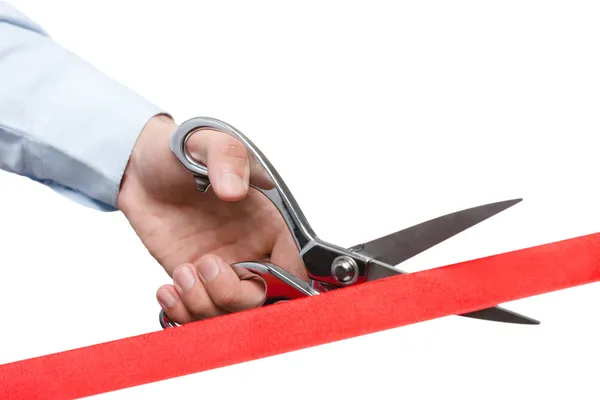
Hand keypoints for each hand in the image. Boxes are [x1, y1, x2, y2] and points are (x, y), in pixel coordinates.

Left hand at [117, 115, 304, 323]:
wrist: (136, 166)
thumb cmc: (179, 150)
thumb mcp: (207, 142)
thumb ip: (228, 158)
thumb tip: (235, 190)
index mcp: (268, 222)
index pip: (292, 267)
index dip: (282, 283)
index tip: (250, 276)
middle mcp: (249, 250)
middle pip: (260, 299)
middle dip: (231, 295)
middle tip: (205, 265)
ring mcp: (221, 267)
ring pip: (227, 313)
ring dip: (202, 304)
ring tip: (182, 273)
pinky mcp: (192, 278)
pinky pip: (197, 313)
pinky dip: (183, 312)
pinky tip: (169, 290)